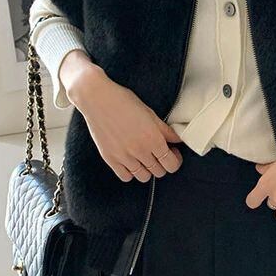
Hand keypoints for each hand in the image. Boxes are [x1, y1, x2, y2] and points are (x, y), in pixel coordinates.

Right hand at [62, 52, 183, 182]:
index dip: (176, 160)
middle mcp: (140, 151)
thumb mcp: (151, 114)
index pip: (171, 164)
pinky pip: (125, 177)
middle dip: (163, 164)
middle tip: (160, 153)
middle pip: (159, 172)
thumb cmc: (125, 102)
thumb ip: (166, 131)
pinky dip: (131, 172)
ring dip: (148, 170)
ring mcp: (124, 157)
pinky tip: (132, 160)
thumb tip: (178, 140)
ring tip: (145, 157)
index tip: (173, 152)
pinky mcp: (110, 159)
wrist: (98, 99)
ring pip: (144, 177)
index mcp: (153, 139)